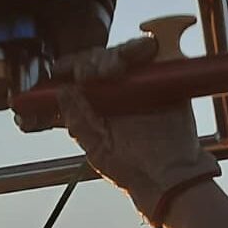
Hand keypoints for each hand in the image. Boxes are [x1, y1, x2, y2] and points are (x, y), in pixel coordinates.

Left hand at [54, 37, 220, 227]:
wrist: (167, 180)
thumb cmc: (134, 171)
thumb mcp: (96, 149)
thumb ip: (78, 122)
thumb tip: (62, 92)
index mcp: (100, 104)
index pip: (81, 74)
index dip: (70, 67)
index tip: (60, 70)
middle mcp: (120, 90)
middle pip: (100, 58)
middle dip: (90, 61)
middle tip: (88, 75)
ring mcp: (143, 82)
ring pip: (123, 52)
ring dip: (112, 56)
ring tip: (109, 71)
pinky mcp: (166, 78)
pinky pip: (154, 52)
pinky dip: (141, 48)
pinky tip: (130, 60)